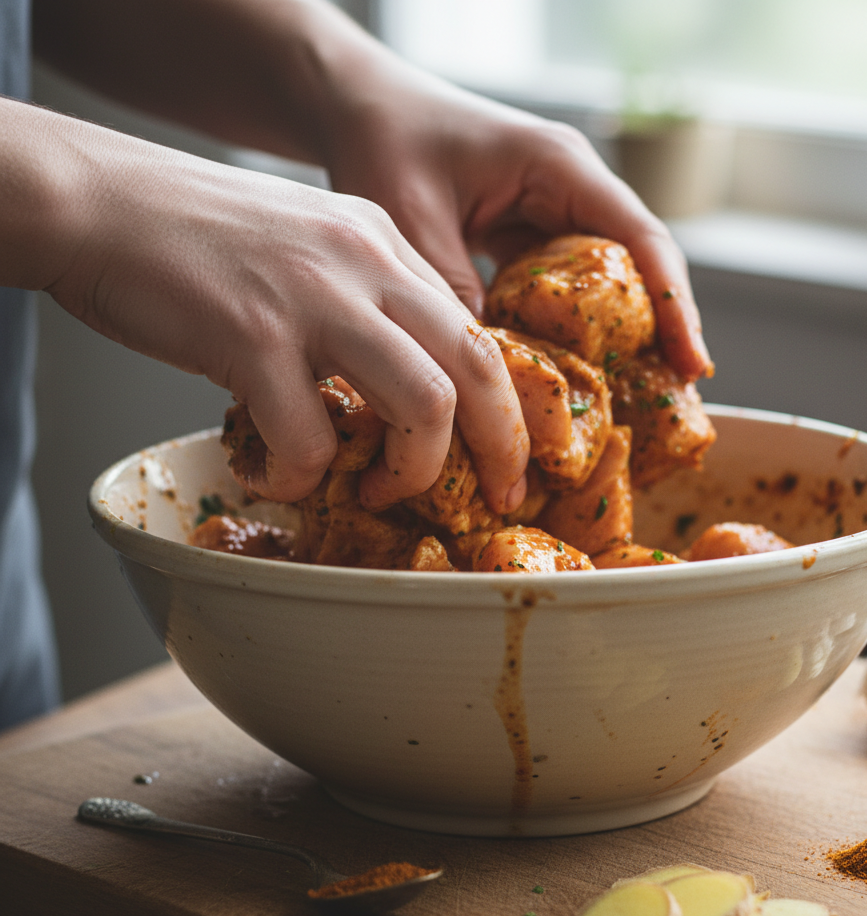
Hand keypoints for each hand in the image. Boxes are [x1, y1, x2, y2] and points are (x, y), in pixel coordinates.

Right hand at [3, 99, 528, 509]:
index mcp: (383, 244)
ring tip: (376, 491)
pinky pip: (310, 439)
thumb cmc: (195, 241)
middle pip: (478, 366)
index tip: (503, 461)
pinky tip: (276, 475)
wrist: (97, 202)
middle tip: (492, 498)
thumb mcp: (309, 252)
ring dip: (412, 470)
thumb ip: (363, 308)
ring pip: (425, 403)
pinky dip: (301, 478)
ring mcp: (314, 298)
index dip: (503, 409)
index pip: (478, 333)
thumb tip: (394, 402)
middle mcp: (365, 263)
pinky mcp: (252, 336)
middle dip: (499, 448)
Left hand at [320, 45, 712, 381]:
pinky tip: (568, 380)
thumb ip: (457, 292)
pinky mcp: (528, 239)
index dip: (672, 303)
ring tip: (633, 402)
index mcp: (557, 167)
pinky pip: (563, 292)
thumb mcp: (415, 220)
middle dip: (657, 331)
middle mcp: (568, 189)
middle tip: (675, 397)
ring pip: (602, 285)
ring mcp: (550, 215)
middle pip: (634, 267)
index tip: (690, 362)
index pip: (639, 238)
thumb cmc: (386, 142)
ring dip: (614, 340)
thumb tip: (493, 375)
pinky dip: (568, 335)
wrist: (357, 111)